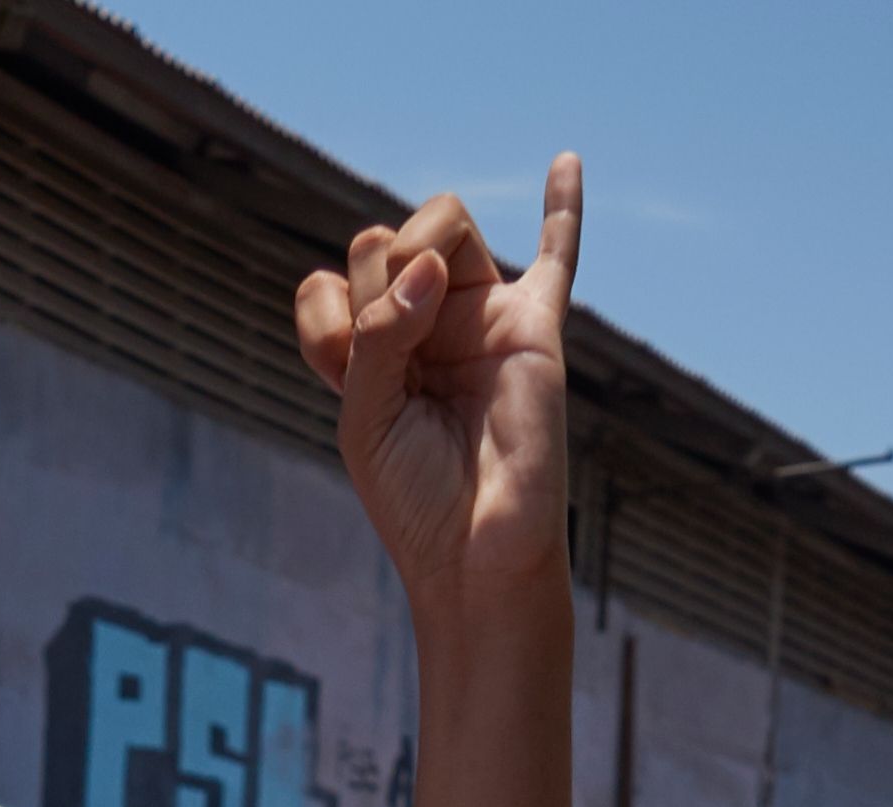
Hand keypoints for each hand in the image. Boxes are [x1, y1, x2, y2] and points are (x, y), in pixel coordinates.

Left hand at [295, 156, 578, 626]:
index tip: (340, 360)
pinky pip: (557, 258)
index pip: (333, 280)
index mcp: (373, 350)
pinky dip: (563, 210)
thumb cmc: (414, 500)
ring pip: (443, 225)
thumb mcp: (365, 413)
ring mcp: (480, 321)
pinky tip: (565, 162)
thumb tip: (432, 265)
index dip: (328, 305)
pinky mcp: (533, 330)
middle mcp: (425, 326)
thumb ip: (378, 333)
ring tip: (425, 303)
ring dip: (416, 243)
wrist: (477, 559)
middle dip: (371, 275)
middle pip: (383, 240)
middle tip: (393, 339)